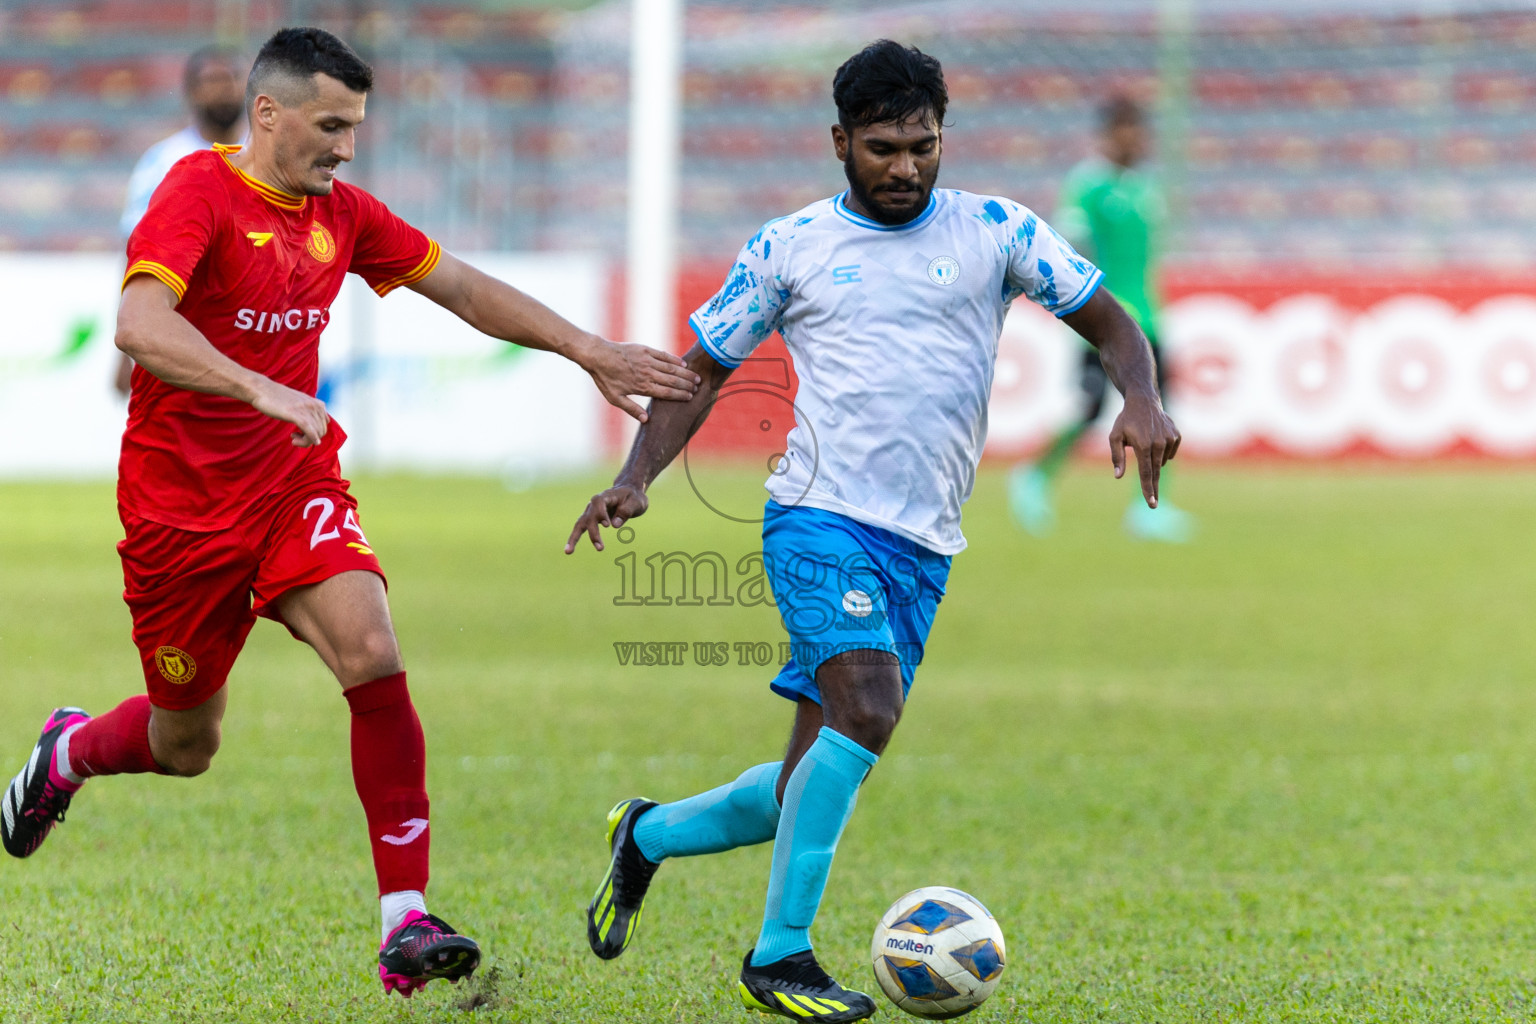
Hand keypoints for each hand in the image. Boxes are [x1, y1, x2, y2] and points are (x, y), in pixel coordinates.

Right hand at [248, 378, 329, 446]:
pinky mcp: (296, 414)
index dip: (315, 433)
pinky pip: (309, 431)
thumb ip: (308, 411)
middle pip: (321, 431)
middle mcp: (315, 406)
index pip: (324, 425)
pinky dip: (307, 440)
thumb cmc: (277, 398)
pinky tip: (295, 442)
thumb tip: (312, 425)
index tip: (301, 432)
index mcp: (317, 403)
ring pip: (316, 434)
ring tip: (293, 439)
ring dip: (304, 441)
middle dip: (310, 439)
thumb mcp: (298, 403)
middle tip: (295, 437)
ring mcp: (306, 409)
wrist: (262, 389)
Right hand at [565, 484, 648, 552]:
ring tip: (568, 551)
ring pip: (580, 524)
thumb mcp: (636, 502)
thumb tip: (614, 525)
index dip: (600, 513)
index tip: (607, 525)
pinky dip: (574, 539)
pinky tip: (568, 551)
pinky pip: (580, 529)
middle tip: (600, 547)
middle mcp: (594, 504)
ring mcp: (590, 512)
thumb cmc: (633, 497)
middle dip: (593, 532)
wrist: (628, 493)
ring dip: (575, 537)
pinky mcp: (590, 520)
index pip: (598, 503)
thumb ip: (626, 511)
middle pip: (589, 517)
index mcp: (605, 496)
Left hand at [580, 336, 700, 421]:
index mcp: (642, 387)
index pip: (666, 392)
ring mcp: (647, 361)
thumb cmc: (605, 379)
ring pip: (671, 368)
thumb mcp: (615, 398)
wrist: (598, 356)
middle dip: (687, 384)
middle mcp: (647, 374)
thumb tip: (646, 420)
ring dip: (685, 373)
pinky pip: (663, 355)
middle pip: (672, 380)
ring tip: (696, 377)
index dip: (680, 395)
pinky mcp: (645, 350)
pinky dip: (674, 360)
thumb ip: (631, 409)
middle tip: (698, 387)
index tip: (690, 397)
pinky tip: (683, 363)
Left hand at [1109, 389, 1180, 506]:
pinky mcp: (1176, 436)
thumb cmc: (1126, 420)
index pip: (1145, 473)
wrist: (1144, 401)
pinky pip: (1170, 453)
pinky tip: (1155, 440)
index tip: (1151, 503)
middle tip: (1152, 505)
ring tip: (1144, 443)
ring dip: (1153, 460)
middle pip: (1155, 472)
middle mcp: (1158, 443)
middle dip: (1153, 489)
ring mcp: (1170, 439)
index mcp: (1143, 445)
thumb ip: (1117, 457)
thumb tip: (1118, 476)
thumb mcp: (1115, 436)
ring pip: (1161, 462)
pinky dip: (1162, 452)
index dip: (1147, 489)